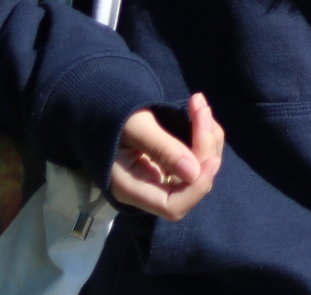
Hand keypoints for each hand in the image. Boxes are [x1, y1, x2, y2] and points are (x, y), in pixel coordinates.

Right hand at [109, 92, 224, 220]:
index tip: (211, 159)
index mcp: (131, 187)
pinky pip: (197, 155)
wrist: (98, 105)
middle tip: (200, 109)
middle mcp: (149, 188)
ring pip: (200, 167)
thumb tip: (194, 173)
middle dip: (205, 148)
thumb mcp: (134, 126)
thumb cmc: (110, 115)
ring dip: (209, 137)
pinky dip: (205, 134)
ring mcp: (161, 176)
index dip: (197, 187)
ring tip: (199, 105)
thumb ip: (162, 148)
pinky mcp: (170, 163)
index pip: (172, 206)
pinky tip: (198, 111)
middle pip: (192, 184)